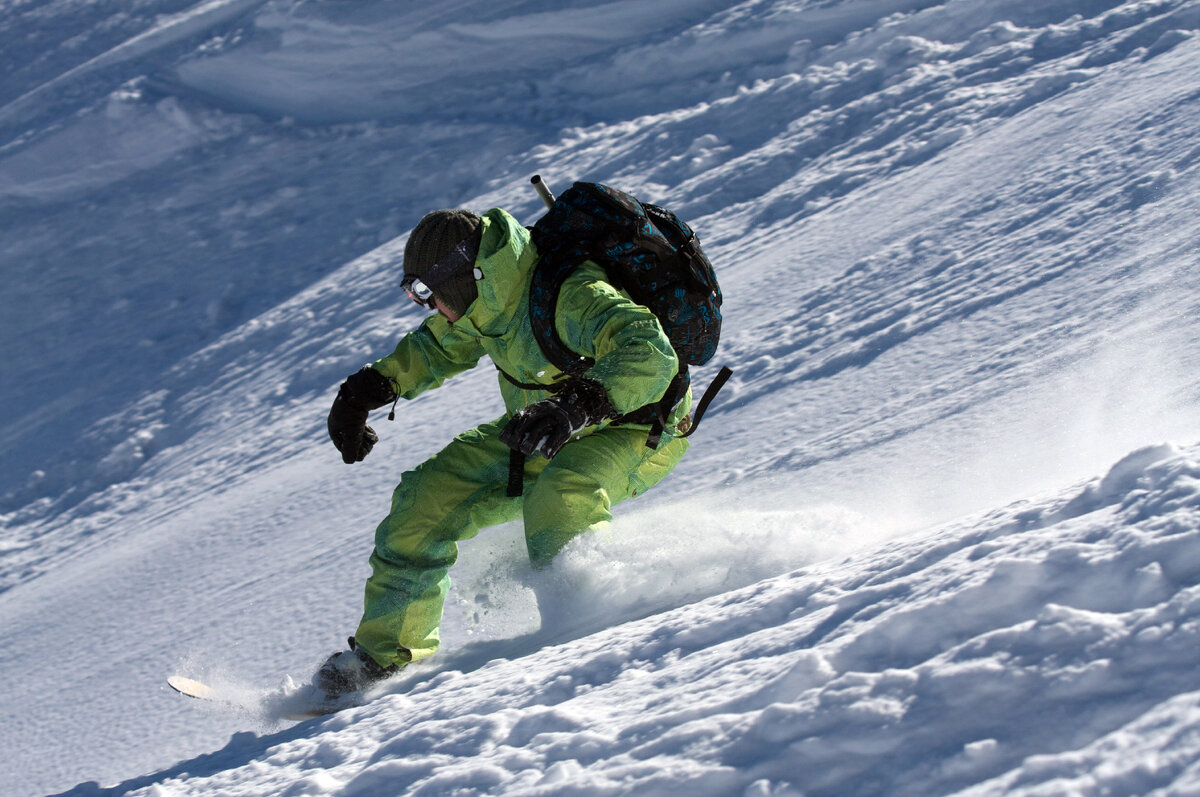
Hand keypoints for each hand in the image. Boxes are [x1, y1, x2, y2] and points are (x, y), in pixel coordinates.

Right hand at [328, 395, 378, 463]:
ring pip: (358, 435)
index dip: (354, 452)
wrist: (363, 390)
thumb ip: (350, 450)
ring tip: (372, 437)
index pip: (343, 447)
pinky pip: (362, 427)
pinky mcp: (359, 412)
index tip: (364, 452)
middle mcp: (339, 423)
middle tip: (369, 443)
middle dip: (361, 445)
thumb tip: (350, 462)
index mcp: (334, 428)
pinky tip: (372, 434)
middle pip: (351, 442)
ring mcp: (349, 417)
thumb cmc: (354, 414)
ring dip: (366, 439)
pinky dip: (368, 432)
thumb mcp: (352, 434)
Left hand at [500, 378, 614, 458]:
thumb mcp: (539, 417)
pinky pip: (557, 436)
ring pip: (541, 427)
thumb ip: (527, 426)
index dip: (510, 429)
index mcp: (534, 408)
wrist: (578, 407)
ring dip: (531, 441)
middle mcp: (544, 409)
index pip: (518, 418)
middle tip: (516, 447)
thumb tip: (510, 440)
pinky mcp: (566, 426)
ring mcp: (556, 416)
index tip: (505, 441)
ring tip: (526, 451)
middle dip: (518, 435)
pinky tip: (544, 455)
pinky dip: (550, 446)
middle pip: (527, 421)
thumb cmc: (554, 418)